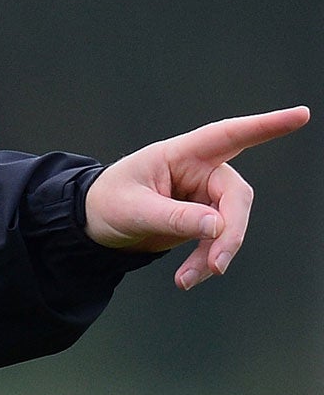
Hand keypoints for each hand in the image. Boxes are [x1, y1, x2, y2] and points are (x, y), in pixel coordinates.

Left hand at [84, 106, 309, 288]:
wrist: (93, 224)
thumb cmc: (107, 202)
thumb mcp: (133, 210)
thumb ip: (174, 217)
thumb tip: (218, 226)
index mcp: (181, 153)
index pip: (228, 134)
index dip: (265, 126)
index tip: (302, 115)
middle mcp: (200, 170)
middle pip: (235, 197)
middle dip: (230, 232)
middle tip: (217, 265)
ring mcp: (204, 196)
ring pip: (230, 224)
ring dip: (215, 254)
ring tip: (186, 280)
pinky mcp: (202, 219)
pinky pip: (217, 241)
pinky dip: (205, 261)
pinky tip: (186, 279)